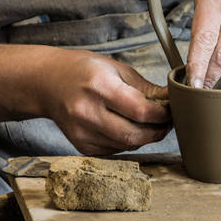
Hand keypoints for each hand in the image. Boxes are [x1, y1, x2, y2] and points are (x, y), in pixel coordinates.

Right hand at [0, 33, 170, 155]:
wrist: (47, 83)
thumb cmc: (84, 71)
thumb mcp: (115, 68)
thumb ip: (144, 87)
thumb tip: (172, 101)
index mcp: (99, 86)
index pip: (140, 110)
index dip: (162, 114)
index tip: (171, 110)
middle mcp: (87, 111)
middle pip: (135, 135)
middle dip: (157, 131)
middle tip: (166, 123)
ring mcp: (81, 132)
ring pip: (126, 146)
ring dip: (144, 138)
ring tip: (150, 125)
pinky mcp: (80, 146)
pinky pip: (114, 151)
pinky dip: (126, 143)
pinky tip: (128, 130)